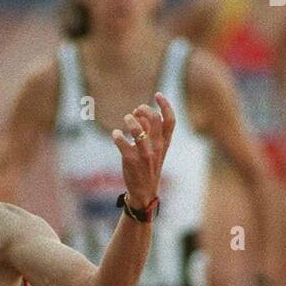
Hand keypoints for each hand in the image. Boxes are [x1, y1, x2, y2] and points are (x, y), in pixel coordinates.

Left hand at [111, 92, 175, 209]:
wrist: (144, 191)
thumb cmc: (148, 166)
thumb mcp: (155, 149)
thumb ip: (150, 130)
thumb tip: (138, 112)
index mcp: (165, 143)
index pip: (170, 120)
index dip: (165, 104)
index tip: (157, 94)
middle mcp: (157, 147)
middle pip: (154, 119)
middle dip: (144, 109)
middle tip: (136, 110)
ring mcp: (144, 154)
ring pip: (138, 130)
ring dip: (130, 120)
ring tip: (126, 119)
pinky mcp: (131, 160)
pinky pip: (122, 142)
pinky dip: (117, 135)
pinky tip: (116, 134)